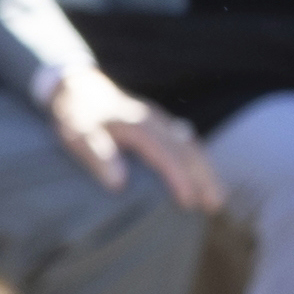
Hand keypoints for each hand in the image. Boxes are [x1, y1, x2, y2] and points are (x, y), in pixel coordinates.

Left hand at [49, 67, 221, 211]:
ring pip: (192, 146)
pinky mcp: (161, 124)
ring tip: (216, 198)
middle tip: (215, 205)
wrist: (77, 87)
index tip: (189, 202)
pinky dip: (198, 160)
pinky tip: (202, 174)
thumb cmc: (77, 116)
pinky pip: (187, 142)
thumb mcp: (79, 135)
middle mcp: (157, 122)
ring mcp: (161, 121)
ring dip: (206, 171)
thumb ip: (99, 156)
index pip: (167, 155)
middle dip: (204, 178)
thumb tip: (119, 183)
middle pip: (189, 151)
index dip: (180, 178)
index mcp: (139, 126)